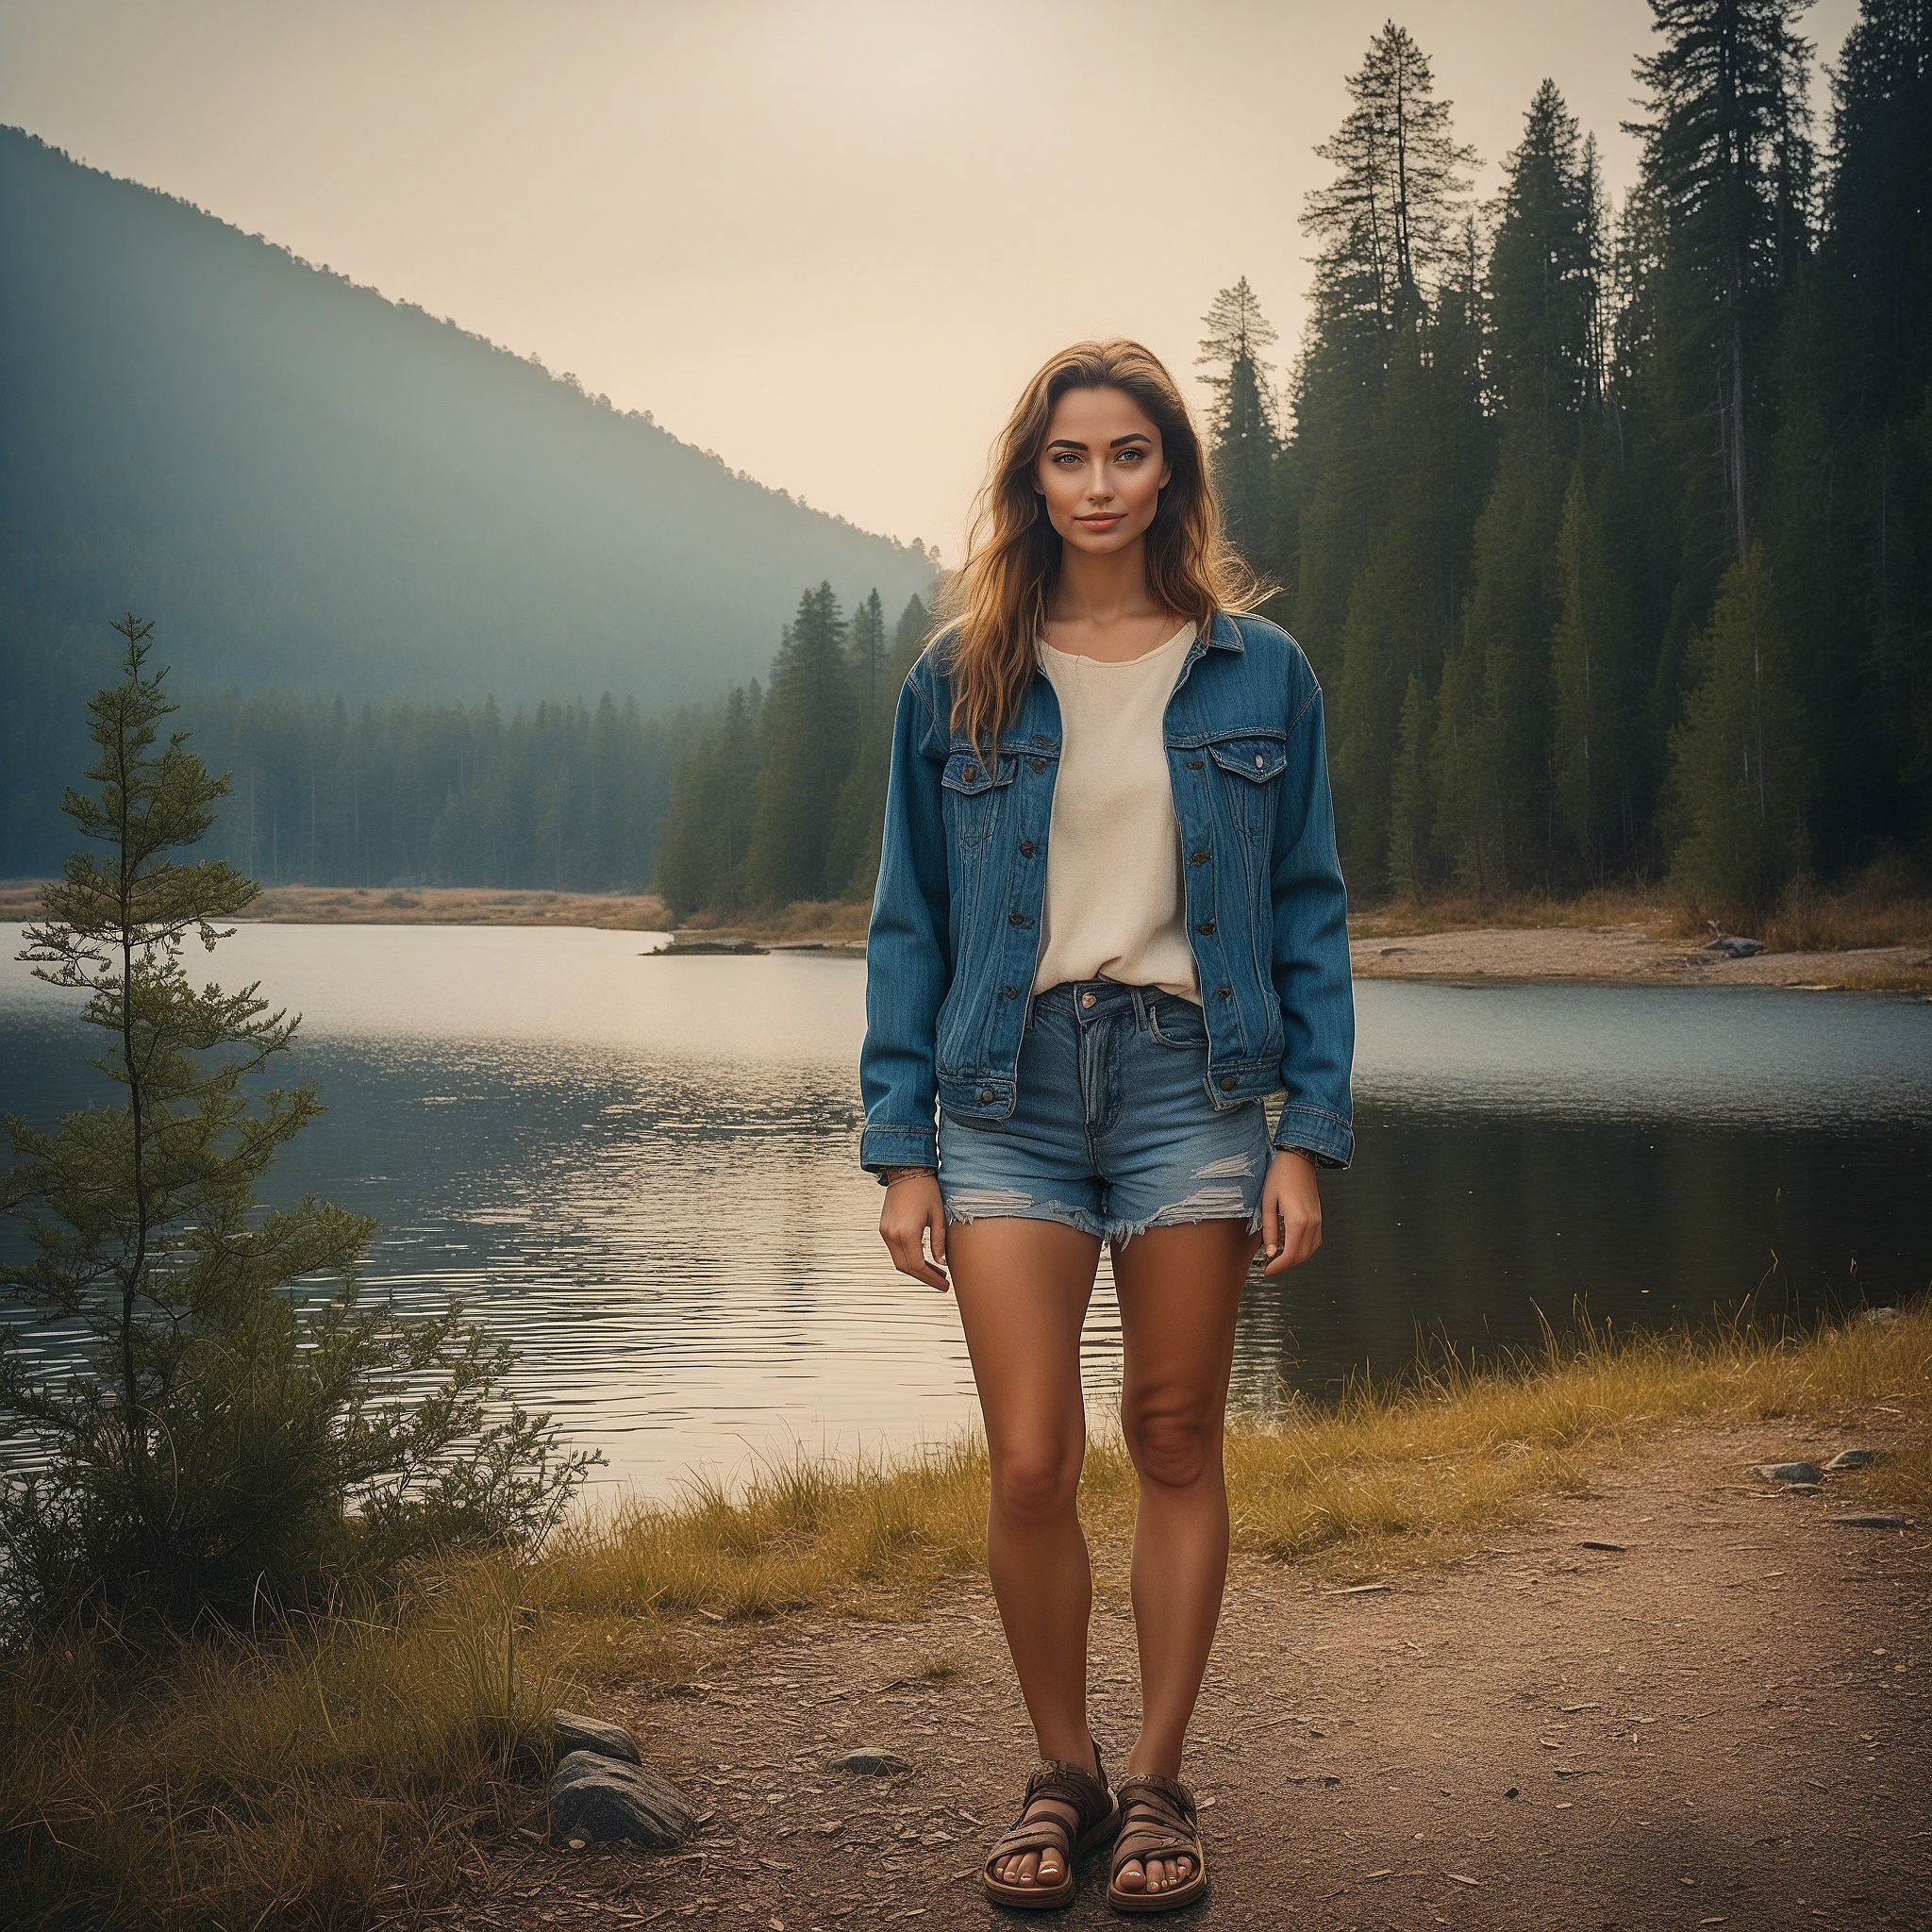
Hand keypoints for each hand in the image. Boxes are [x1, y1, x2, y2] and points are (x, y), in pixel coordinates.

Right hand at [879, 1169, 949, 1291]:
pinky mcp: (883, 1229)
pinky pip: (894, 1251)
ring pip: (899, 1261)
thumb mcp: (938, 1216)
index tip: (945, 1285)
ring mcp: (885, 1232)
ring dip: (915, 1269)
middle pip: (906, 1268)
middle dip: (924, 1278)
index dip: (932, 1278)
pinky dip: (907, 1258)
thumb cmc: (926, 1191)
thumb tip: (941, 1263)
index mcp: (907, 1233)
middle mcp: (892, 1235)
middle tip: (942, 1282)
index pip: (918, 1266)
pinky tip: (922, 1259)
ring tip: (935, 1271)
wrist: (906, 1171)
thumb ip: (939, 1242)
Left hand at [1258, 1148, 1321, 1275]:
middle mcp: (1312, 1223)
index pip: (1290, 1255)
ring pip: (1310, 1250)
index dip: (1278, 1267)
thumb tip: (1271, 1253)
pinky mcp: (1318, 1217)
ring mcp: (1318, 1220)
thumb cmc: (1279, 1177)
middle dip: (1285, 1264)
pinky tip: (1290, 1244)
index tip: (1267, 1270)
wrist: (1298, 1159)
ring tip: (1278, 1255)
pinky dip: (1303, 1248)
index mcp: (1298, 1221)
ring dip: (1295, 1257)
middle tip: (1269, 1264)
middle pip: (1301, 1256)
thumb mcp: (1267, 1203)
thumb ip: (1269, 1230)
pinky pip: (1314, 1241)